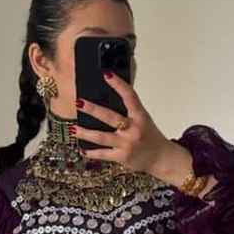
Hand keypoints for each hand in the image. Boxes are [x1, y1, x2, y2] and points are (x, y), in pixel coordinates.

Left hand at [73, 71, 193, 183]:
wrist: (160, 158)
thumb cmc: (149, 136)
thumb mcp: (143, 119)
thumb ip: (129, 109)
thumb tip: (110, 95)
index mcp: (140, 116)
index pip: (130, 96)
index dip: (119, 84)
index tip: (107, 74)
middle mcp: (133, 129)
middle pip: (110, 117)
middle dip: (93, 109)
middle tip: (79, 102)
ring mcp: (127, 144)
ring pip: (102, 137)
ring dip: (85, 133)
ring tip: (73, 128)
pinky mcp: (122, 157)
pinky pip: (103, 154)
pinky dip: (92, 153)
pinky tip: (83, 150)